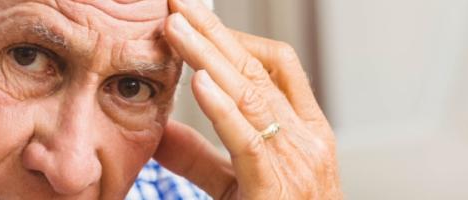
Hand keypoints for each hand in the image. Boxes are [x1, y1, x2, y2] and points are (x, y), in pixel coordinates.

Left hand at [150, 0, 340, 198]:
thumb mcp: (238, 186)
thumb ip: (202, 157)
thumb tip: (160, 131)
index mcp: (306, 135)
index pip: (278, 67)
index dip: (236, 39)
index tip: (195, 21)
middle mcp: (308, 142)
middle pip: (260, 70)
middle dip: (216, 34)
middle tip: (178, 4)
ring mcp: (299, 164)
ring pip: (252, 97)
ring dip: (210, 57)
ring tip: (175, 29)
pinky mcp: (278, 191)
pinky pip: (250, 142)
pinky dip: (224, 109)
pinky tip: (199, 83)